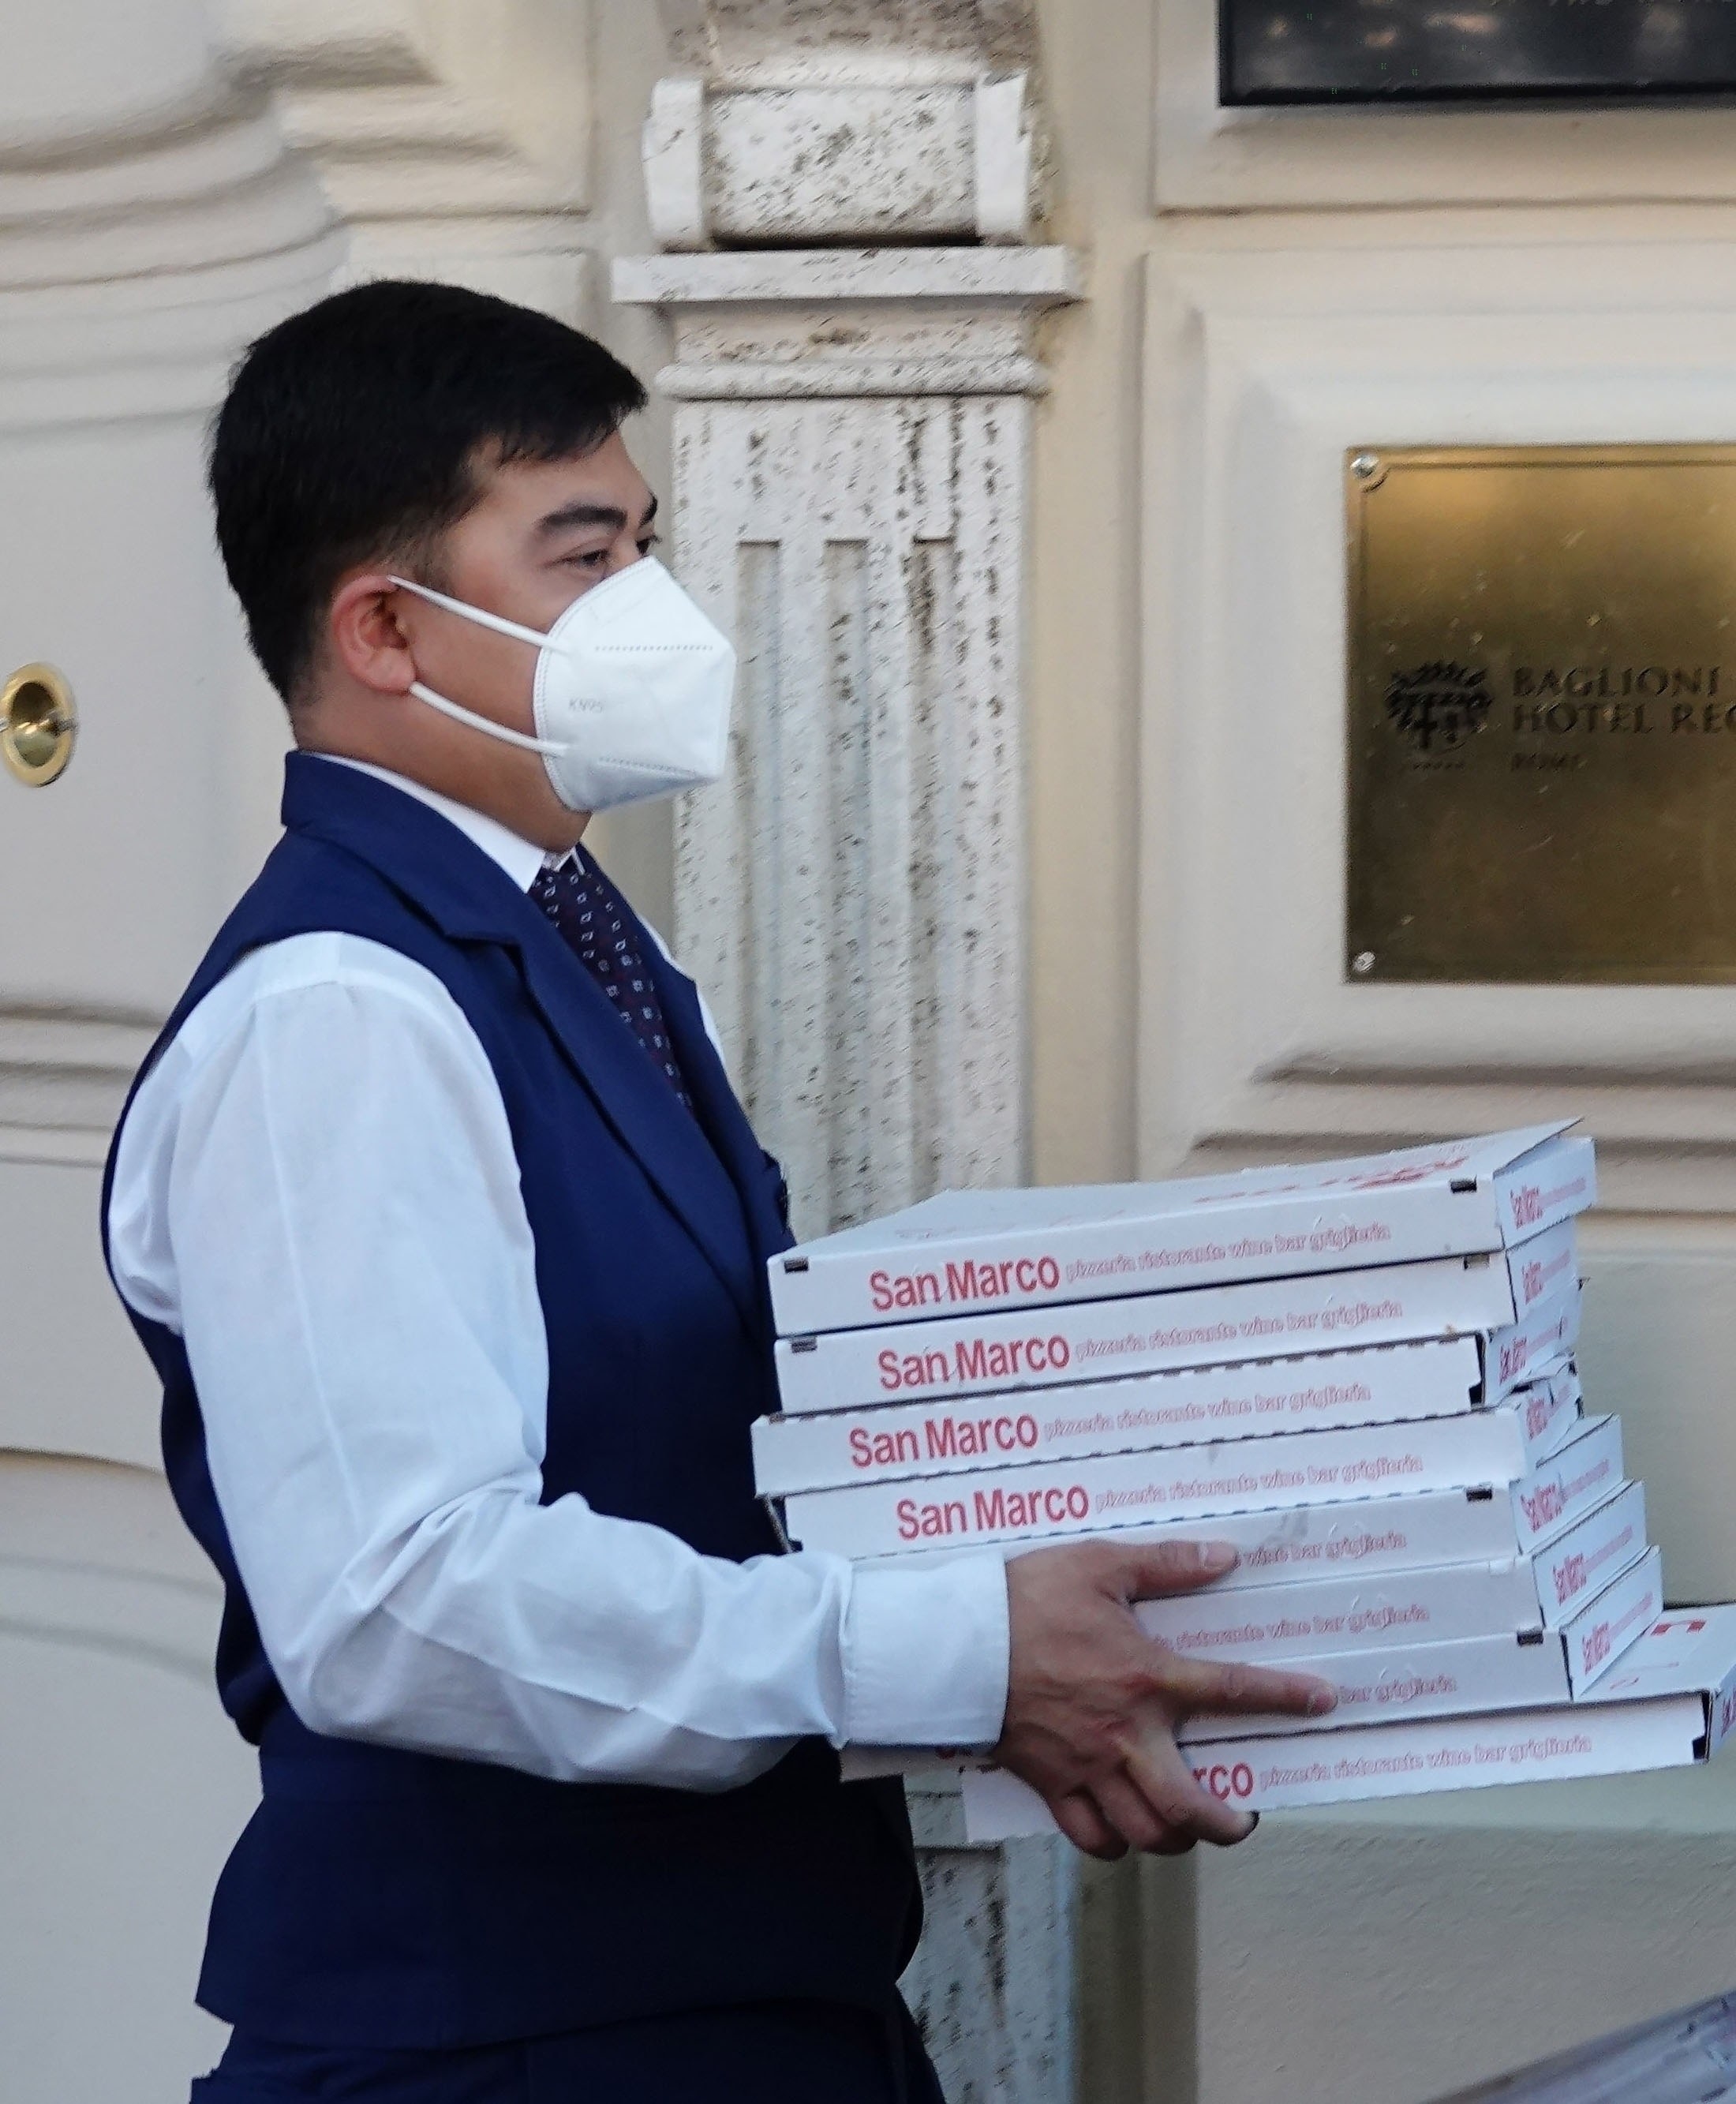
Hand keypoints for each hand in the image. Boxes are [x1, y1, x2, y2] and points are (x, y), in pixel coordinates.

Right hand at [992, 1538, 1336, 1859]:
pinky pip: (1089, 1836)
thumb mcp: (1098, 1565)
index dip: (1283, 1696)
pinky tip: (1123, 1831)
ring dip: (1175, 1838)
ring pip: (1144, 1832)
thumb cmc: (1025, 1600)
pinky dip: (1113, 1843)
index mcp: (1145, 1677)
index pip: (1229, 1690)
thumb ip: (1166, 1564)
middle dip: (1227, 1823)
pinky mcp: (1049, 1783)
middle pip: (1190, 1806)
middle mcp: (1124, 1735)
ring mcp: (1086, 1767)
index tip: (1323, 1701)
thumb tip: (1224, 1558)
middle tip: (1242, 1818)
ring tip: (1187, 1827)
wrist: (954, 1644)